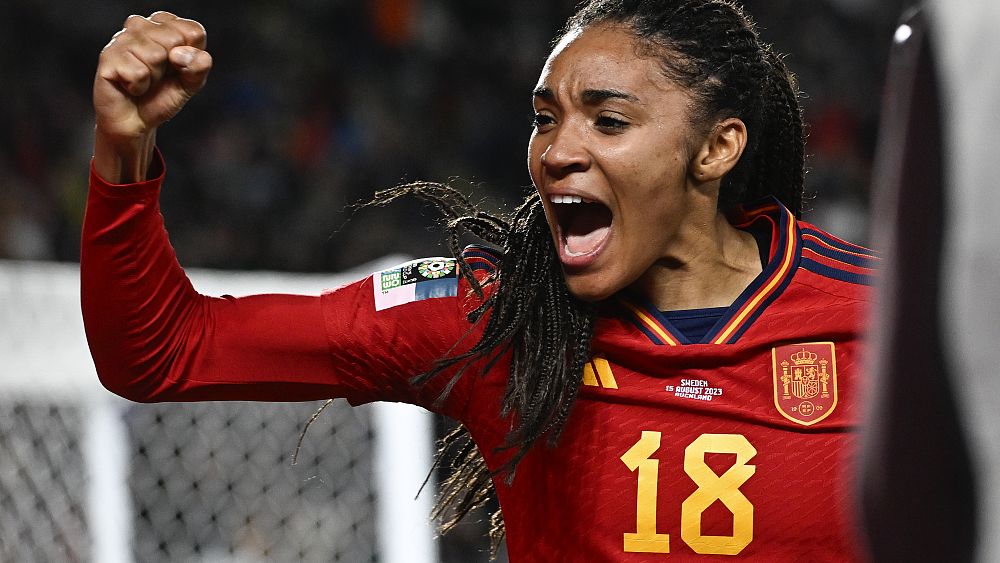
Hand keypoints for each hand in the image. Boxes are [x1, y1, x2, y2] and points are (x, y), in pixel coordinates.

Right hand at [92, 12, 211, 182]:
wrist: (135, 121)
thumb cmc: (162, 96)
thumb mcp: (191, 83)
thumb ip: (199, 66)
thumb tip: (180, 54)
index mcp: (164, 25)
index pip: (193, 31)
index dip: (191, 57)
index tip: (177, 67)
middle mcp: (141, 25)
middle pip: (174, 40)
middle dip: (171, 67)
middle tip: (157, 77)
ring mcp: (122, 38)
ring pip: (155, 55)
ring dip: (154, 78)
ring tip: (143, 81)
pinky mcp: (108, 56)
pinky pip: (138, 72)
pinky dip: (139, 86)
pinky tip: (129, 85)